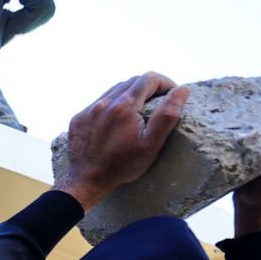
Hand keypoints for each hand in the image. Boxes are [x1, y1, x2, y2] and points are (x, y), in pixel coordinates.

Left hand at [55, 72, 189, 210]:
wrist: (86, 181)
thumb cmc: (122, 166)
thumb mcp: (151, 145)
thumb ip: (167, 115)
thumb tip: (182, 90)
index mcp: (124, 106)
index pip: (149, 78)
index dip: (165, 83)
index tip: (172, 94)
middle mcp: (104, 102)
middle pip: (132, 81)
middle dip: (149, 87)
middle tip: (159, 102)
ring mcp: (89, 109)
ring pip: (115, 90)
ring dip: (130, 94)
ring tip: (139, 110)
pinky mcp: (79, 118)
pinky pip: (99, 103)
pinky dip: (112, 105)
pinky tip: (117, 120)